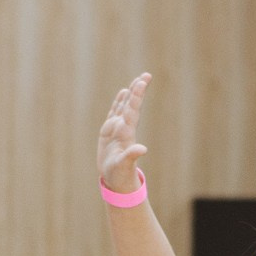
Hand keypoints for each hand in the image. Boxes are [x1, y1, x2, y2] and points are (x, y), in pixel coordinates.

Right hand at [98, 73, 151, 194]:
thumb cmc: (120, 174)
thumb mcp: (124, 165)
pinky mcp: (109, 131)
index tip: (142, 82)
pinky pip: (115, 112)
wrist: (115, 180)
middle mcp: (124, 128)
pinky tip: (123, 93)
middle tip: (146, 75)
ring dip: (131, 94)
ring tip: (137, 80)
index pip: (133, 110)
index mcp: (126, 133)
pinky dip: (119, 102)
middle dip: (138, 90)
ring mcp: (117, 129)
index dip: (137, 96)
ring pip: (124, 107)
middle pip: (131, 105)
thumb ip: (131, 156)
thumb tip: (142, 149)